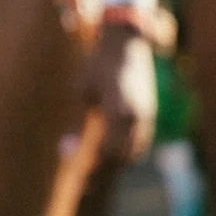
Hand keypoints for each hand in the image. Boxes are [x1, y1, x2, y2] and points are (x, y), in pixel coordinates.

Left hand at [84, 29, 156, 163]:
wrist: (126, 43)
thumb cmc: (98, 66)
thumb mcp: (82, 93)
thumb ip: (76, 125)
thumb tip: (65, 152)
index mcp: (117, 111)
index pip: (108, 152)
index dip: (93, 165)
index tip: (78, 170)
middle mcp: (136, 115)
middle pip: (123, 155)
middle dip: (106, 166)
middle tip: (86, 172)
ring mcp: (147, 113)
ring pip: (136, 150)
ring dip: (119, 158)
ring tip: (98, 160)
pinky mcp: (150, 111)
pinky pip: (142, 140)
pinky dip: (129, 148)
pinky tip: (112, 146)